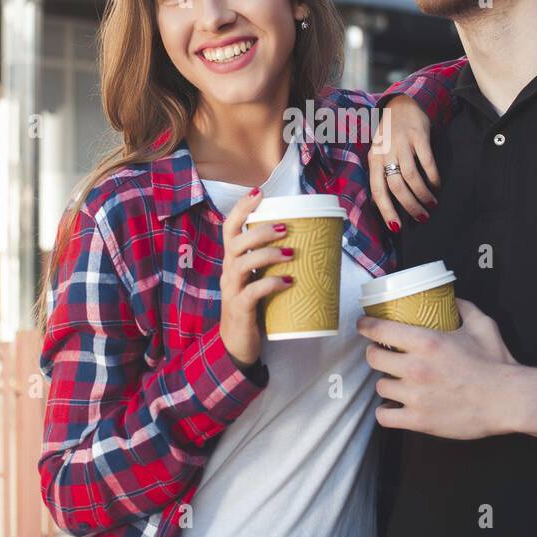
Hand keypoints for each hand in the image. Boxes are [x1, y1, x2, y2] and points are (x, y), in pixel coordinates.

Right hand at [218, 188, 294, 367]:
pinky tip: (288, 282)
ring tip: (292, 253)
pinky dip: (271, 284)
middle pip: (236, 241)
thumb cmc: (254, 308)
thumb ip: (273, 263)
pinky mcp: (239, 309)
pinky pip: (252, 292)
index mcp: (233, 260)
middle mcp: (228, 271)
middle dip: (260, 230)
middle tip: (285, 227)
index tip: (258, 192)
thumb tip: (308, 243)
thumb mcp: (259, 280)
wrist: (237, 345)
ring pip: (242, 263)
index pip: (230, 228)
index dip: (241, 208)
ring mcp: (231, 290)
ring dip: (268, 254)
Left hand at [356, 298, 517, 439]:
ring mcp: (415, 396)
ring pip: (380, 387)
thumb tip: (453, 297)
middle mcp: (415, 368)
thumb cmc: (496, 364)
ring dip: (387, 382)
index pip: (379, 331)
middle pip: (373, 358)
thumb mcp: (482, 325)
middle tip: (384, 355)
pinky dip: (387, 412)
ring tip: (397, 381)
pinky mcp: (419, 420)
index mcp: (426, 342)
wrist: (509, 400)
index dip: (366, 327)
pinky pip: (385, 416)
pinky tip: (395, 407)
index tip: (364, 326)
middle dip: (376, 354)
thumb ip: (464, 307)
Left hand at [369, 94, 440, 230]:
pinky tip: (436, 185)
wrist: (401, 104)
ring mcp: (402, 143)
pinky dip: (432, 176)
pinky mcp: (419, 135)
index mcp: (374, 159)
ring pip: (411, 176)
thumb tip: (385, 206)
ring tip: (431, 203)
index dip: (386, 210)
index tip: (396, 227)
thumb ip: (382, 175)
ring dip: (422, 194)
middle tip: (421, 217)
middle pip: (396, 186)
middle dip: (409, 206)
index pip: (378, 190)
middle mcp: (385, 151)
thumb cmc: (390, 135)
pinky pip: (427, 161)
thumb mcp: (379, 153)